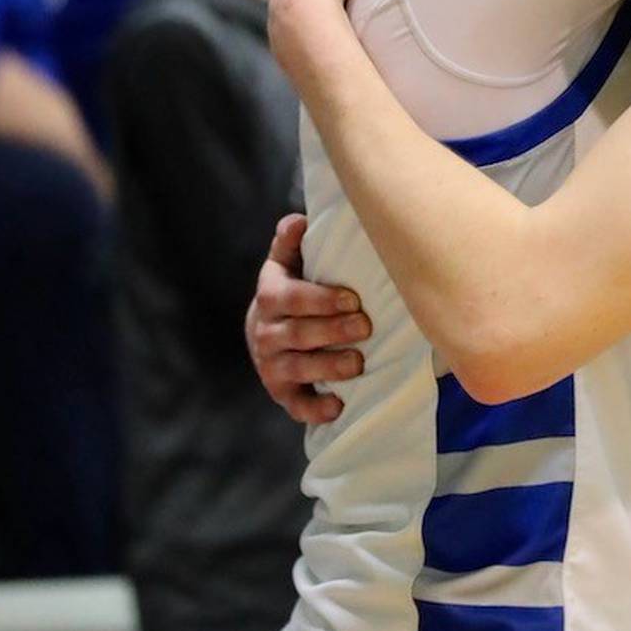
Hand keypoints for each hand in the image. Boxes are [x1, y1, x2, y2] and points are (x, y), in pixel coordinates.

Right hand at [245, 213, 372, 425]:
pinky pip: (296, 406)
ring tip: (358, 363)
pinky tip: (338, 406)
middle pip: (297, 334)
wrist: (267, 333)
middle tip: (365, 326)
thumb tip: (297, 220)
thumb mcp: (286, 263)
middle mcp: (264, 333)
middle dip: (332, 331)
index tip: (353, 298)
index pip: (289, 297)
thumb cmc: (291, 290)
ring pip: (297, 369)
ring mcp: (271, 366)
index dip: (320, 299)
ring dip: (328, 366)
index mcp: (269, 296)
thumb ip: (290, 242)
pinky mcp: (281, 394)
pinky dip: (315, 409)